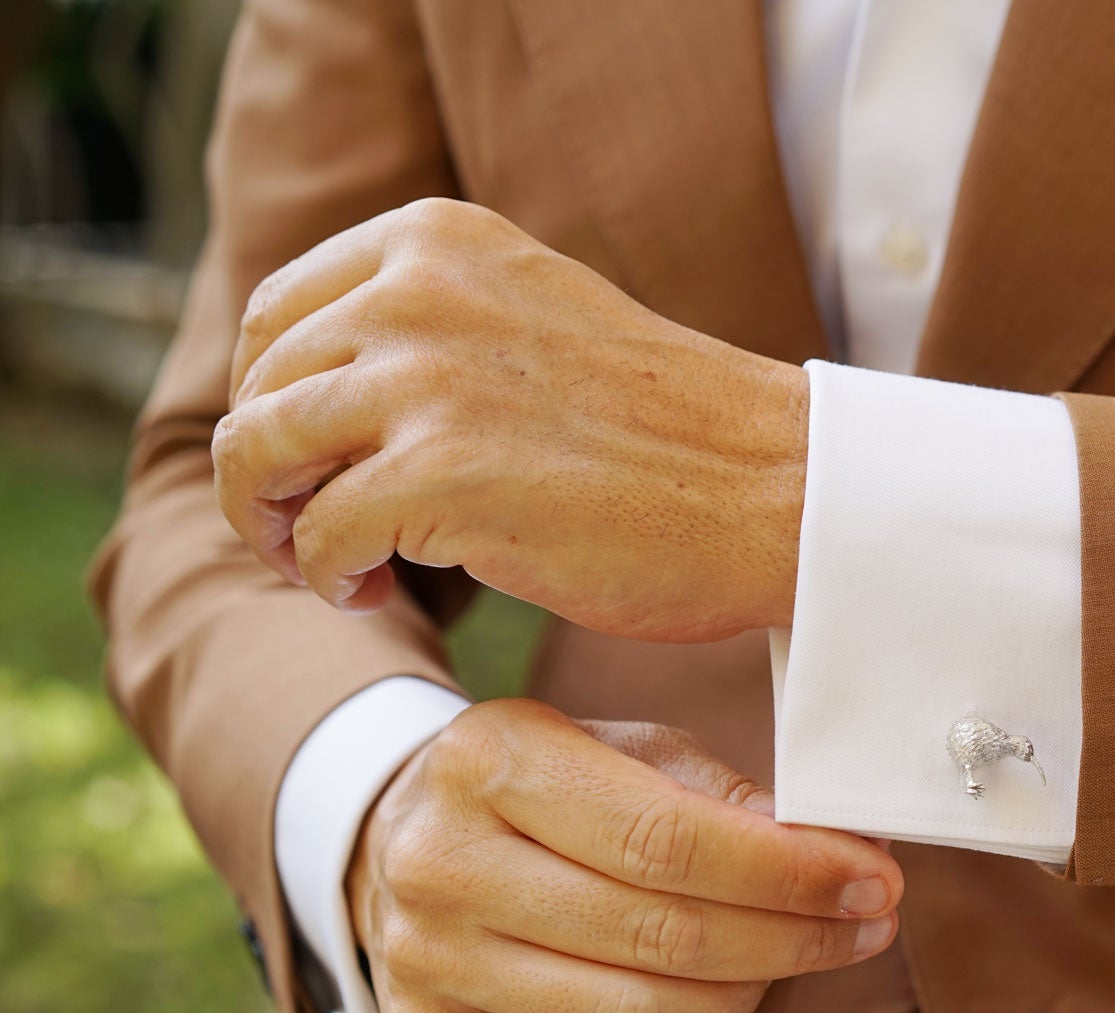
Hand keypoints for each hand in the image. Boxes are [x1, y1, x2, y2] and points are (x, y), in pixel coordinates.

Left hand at [214, 197, 807, 641]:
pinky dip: (329, 578)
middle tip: (309, 530)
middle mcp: (417, 291)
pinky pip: (320, 536)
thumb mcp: (536, 318)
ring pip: (260, 453)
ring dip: (274, 524)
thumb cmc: (671, 431)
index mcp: (438, 241)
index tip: (311, 461)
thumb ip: (437, 324)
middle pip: (261, 386)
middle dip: (266, 472)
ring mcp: (426, 381)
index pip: (278, 312)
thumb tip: (323, 391)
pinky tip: (377, 592)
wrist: (777, 487)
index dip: (272, 398)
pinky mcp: (440, 478)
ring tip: (331, 567)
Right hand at [346, 698, 901, 1012]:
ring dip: (742, 998)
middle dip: (789, 937)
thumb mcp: (625, 748)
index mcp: (492, 758)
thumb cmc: (549, 788)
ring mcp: (425, 961)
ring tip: (789, 963)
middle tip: (864, 928)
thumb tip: (836, 855)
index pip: (666, 838)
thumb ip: (721, 795)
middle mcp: (441, 861)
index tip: (873, 881)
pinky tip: (716, 1006)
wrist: (406, 841)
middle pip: (657, 932)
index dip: (786, 872)